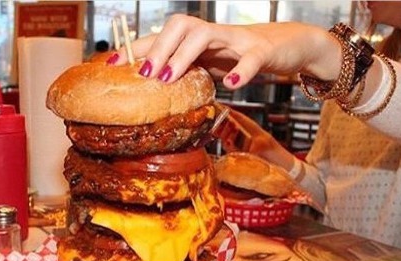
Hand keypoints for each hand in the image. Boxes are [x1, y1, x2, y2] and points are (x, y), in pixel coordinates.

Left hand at [112, 14, 340, 88]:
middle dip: (157, 49)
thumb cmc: (244, 56)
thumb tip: (156, 94)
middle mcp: (214, 34)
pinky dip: (242, 70)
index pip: (162, 37)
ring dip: (184, 55)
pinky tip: (232, 85)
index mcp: (198, 39)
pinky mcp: (263, 50)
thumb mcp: (212, 66)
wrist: (291, 46)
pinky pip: (252, 57)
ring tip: (170, 77)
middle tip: (143, 75)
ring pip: (206, 34)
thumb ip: (188, 74)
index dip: (136, 49)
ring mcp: (238, 39)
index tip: (110, 65)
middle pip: (179, 26)